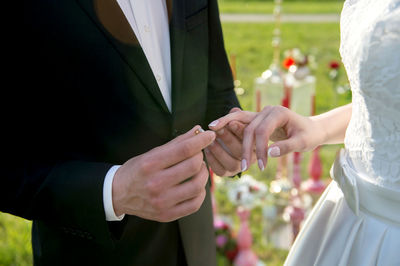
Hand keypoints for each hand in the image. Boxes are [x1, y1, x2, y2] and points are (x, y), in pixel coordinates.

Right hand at [112, 126, 215, 221]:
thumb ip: (176, 143)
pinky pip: (195, 204)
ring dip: (203, 174)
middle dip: (200, 157)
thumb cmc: (137, 170)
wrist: (118, 194)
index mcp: (150, 164)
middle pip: (193, 166)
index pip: (184, 149)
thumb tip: (198, 130)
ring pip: (197, 186)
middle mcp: (156, 183)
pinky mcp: (167, 215)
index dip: (201, 140)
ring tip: (197, 170)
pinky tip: (196, 186)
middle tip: (197, 155)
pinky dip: (200, 192)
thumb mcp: (152, 153)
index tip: (210, 135)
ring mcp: (162, 201)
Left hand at [206, 108, 254, 175]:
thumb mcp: (240, 119)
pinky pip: (221, 171)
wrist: (226, 143)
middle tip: (218, 130)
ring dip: (219, 151)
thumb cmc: (236, 127)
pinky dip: (212, 160)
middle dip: (228, 139)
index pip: (250, 138)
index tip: (231, 122)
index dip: (240, 131)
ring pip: (232, 164)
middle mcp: (251, 158)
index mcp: (256, 144)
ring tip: (210, 140)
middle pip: (240, 152)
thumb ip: (237, 116)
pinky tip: (206, 149)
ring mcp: (239, 167)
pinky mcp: (228, 173)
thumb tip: (234, 110)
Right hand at [209, 106, 325, 170]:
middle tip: (244, 168)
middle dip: (244, 148)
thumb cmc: (308, 135)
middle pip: (249, 128)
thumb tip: (270, 154)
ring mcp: (260, 114)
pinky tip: (215, 130)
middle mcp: (266, 111)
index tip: (261, 166)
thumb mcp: (303, 143)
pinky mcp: (256, 120)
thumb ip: (287, 147)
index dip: (259, 149)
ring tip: (214, 144)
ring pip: (239, 122)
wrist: (310, 129)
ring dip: (228, 133)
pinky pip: (240, 124)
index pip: (262, 131)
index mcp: (278, 113)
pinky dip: (227, 127)